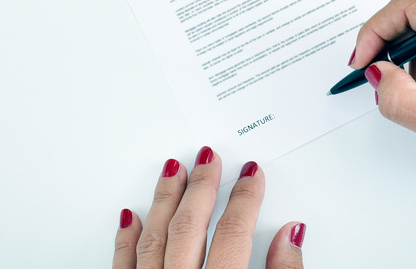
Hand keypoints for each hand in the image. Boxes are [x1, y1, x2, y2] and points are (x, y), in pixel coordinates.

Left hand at [113, 149, 305, 268]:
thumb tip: (291, 237)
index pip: (233, 235)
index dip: (245, 200)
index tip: (252, 176)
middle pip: (189, 228)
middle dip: (201, 187)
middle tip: (209, 158)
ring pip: (154, 238)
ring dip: (165, 200)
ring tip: (173, 169)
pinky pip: (123, 265)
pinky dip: (127, 238)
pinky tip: (133, 216)